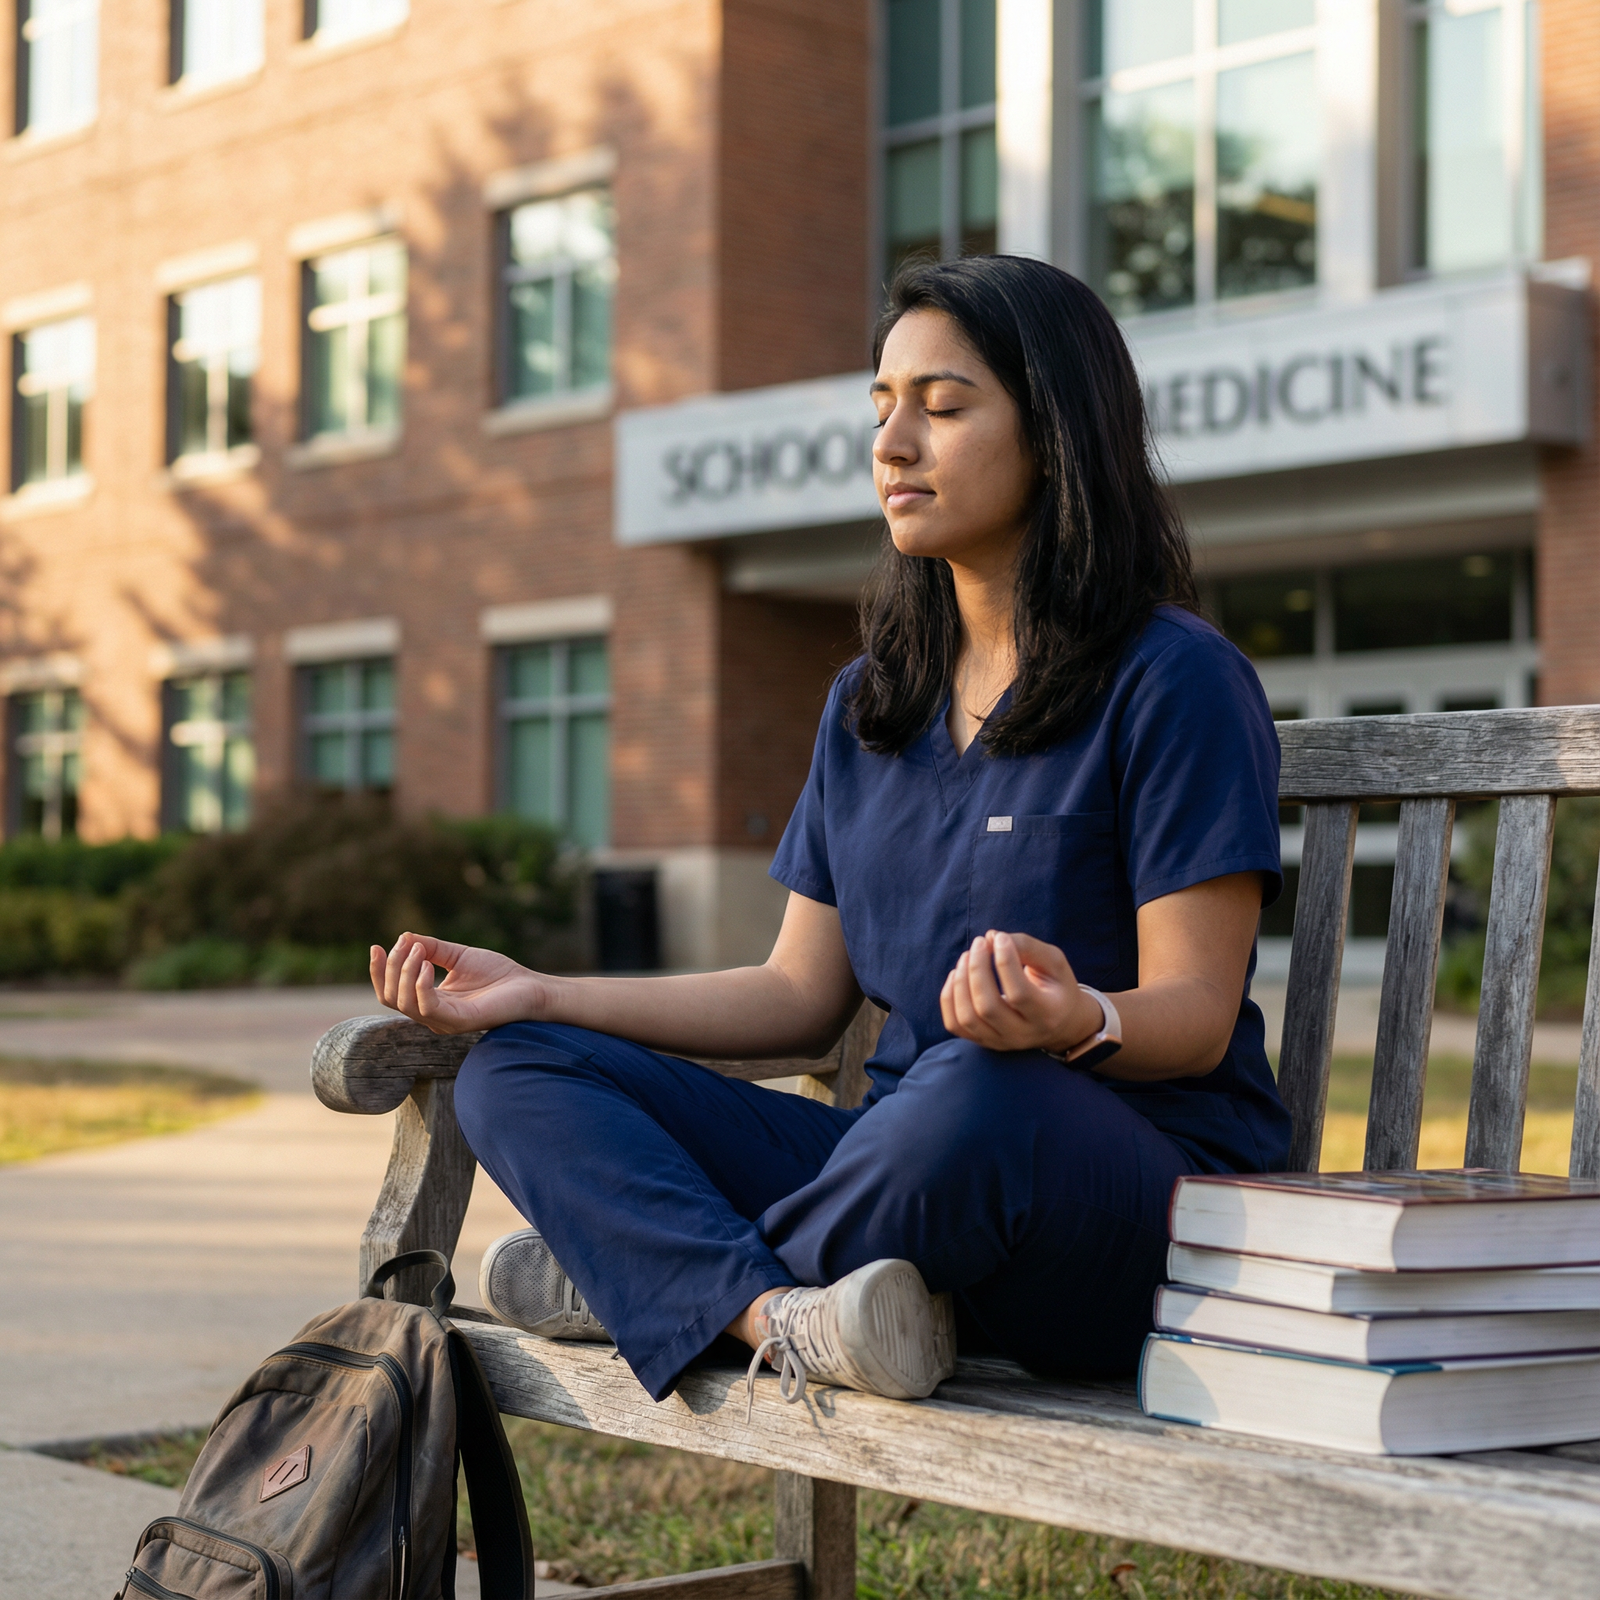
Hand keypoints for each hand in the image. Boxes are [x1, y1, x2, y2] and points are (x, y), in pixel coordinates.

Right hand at [370, 932, 547, 1035]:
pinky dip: (420, 985)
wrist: (530, 987)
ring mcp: (444, 1021)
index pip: (390, 993)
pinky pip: (428, 1007)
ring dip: (404, 972)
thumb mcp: (458, 956)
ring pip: (403, 1003)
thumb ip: (431, 948)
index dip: (378, 972)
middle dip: (389, 969)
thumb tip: (403, 937)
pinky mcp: (459, 1022)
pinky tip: (427, 965)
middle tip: (403, 945)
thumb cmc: (498, 974)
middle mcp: (432, 1015)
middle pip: (390, 997)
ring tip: (418, 951)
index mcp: (429, 1001)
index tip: (376, 946)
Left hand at [939, 931, 1104, 1055]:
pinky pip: (954, 1024)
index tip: (1000, 938)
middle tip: (980, 942)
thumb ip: (1027, 947)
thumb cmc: (1057, 986)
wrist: (1060, 1024)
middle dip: (977, 969)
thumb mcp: (1054, 963)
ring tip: (967, 956)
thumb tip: (991, 938)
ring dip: (961, 981)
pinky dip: (949, 997)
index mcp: (1047, 1015)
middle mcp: (1022, 1034)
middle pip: (987, 1007)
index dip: (1004, 962)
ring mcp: (1000, 1041)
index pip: (1018, 993)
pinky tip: (957, 975)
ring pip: (967, 1018)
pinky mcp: (983, 1041)